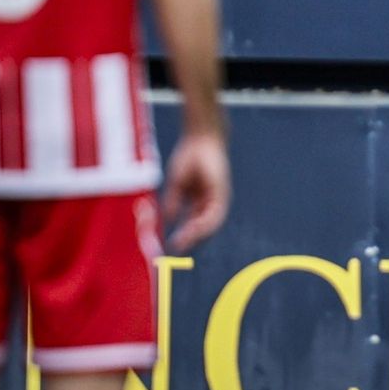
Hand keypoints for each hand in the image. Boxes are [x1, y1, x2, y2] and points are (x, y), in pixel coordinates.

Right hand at [161, 131, 230, 252]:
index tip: (171, 246)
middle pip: (201, 227)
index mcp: (200, 201)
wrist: (200, 139)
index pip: (193, 224)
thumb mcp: (177, 183)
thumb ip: (173, 201)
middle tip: (176, 250)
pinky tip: (193, 229)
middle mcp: (210, 202)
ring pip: (209, 224)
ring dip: (195, 235)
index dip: (183, 235)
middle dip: (189, 240)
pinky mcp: (222, 193)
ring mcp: (218, 198)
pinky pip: (214, 213)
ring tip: (182, 244)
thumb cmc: (188, 158)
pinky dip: (203, 223)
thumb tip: (167, 220)